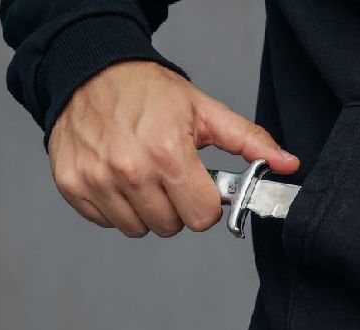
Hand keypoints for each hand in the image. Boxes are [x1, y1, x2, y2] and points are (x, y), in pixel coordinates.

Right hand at [48, 61, 298, 237]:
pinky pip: (107, 221)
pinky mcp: (72, 185)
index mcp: (169, 152)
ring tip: (145, 176)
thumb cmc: (150, 92)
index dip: (206, 205)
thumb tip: (287, 163)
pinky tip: (119, 178)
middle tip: (170, 177)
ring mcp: (97, 179)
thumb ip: (250, 142)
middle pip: (171, 226)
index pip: (201, 217)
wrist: (92, 72)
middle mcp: (130, 170)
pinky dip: (117, 207)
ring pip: (139, 228)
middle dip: (178, 207)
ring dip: (147, 209)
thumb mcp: (206, 111)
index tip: (200, 188)